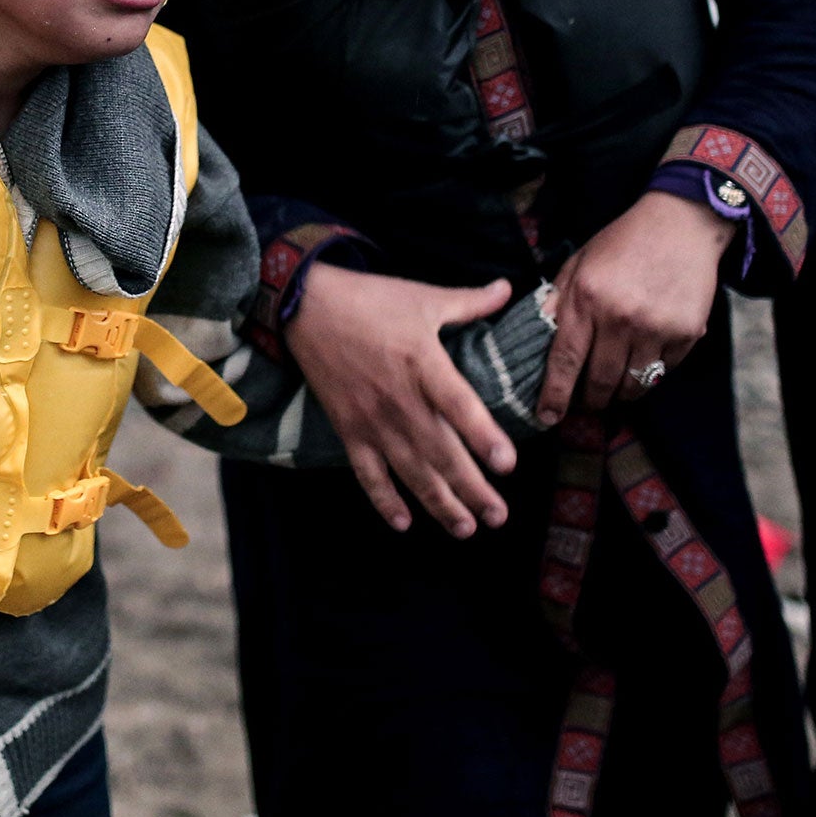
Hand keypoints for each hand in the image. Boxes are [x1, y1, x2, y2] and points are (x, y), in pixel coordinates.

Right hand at [285, 266, 518, 537]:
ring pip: (410, 471)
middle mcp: (400, 399)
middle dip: (471, 489)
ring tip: (465, 528)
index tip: (508, 465)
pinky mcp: (347, 429)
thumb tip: (509, 288)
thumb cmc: (370, 300)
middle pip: (441, 452)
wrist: (306, 306)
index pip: (460, 407)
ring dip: (439, 503)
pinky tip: (403, 523)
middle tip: (498, 517)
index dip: (484, 437)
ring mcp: (372, 419)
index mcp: (423, 363)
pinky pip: (367, 473)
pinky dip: (383, 499)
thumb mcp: (423, 297)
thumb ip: (469, 302)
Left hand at [538, 192, 738, 424]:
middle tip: (585, 403)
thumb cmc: (624, 242)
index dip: (554, 396)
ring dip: (620, 394)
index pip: (564, 361)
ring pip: (633, 385)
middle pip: (599, 382)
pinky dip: (651, 374)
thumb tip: (536, 335)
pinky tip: (644, 358)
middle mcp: (620, 317)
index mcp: (586, 298)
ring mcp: (656, 328)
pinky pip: (663, 372)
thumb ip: (558, 299)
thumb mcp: (580, 262)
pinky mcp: (686, 333)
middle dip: (589, 401)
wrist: (681, 223)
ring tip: (613, 387)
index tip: (546, 418)